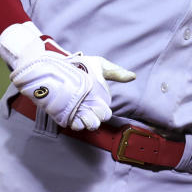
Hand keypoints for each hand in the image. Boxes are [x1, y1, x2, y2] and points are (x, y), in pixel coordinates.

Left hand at [10, 51, 134, 130]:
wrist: (57, 65)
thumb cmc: (80, 65)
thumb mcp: (99, 66)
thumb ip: (115, 72)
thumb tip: (133, 76)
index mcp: (99, 99)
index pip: (106, 113)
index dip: (104, 111)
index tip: (100, 103)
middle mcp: (89, 108)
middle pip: (97, 121)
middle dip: (96, 118)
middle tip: (90, 108)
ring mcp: (77, 112)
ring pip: (86, 125)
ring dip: (86, 122)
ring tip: (82, 113)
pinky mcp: (65, 115)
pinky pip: (73, 126)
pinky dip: (76, 125)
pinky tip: (74, 117)